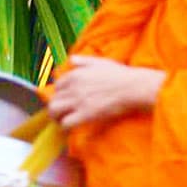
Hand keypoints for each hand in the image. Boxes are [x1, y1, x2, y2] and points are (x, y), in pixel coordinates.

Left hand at [48, 56, 164, 128]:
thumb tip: (72, 60)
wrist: (133, 87)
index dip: (60, 93)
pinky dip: (66, 126)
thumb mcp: (100, 62)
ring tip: (62, 120)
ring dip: (56, 117)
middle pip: (53, 99)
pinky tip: (72, 127)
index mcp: (75, 75)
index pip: (57, 86)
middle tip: (62, 112)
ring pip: (54, 111)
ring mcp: (78, 101)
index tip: (66, 99)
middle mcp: (73, 87)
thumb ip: (83, 61)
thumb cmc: (120, 74)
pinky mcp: (85, 114)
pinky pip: (66, 123)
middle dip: (56, 106)